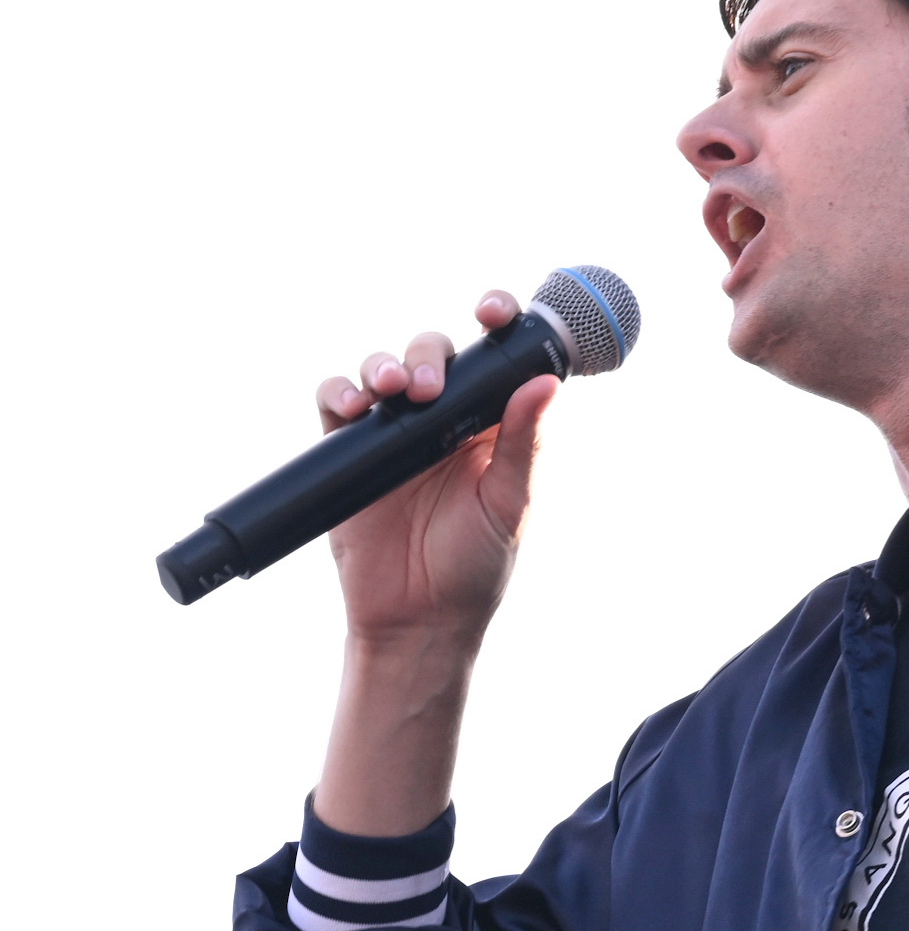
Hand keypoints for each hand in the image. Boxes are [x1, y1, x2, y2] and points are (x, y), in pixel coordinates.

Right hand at [315, 290, 557, 650]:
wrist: (415, 621)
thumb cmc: (474, 567)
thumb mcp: (510, 504)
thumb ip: (526, 443)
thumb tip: (548, 383)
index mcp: (492, 426)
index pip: (495, 360)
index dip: (495, 323)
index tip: (493, 310)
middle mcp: (444, 421)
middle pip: (434, 354)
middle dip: (430, 353)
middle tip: (429, 386)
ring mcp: (394, 434)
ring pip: (384, 369)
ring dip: (386, 366)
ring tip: (395, 391)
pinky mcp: (348, 451)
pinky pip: (337, 402)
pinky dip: (341, 391)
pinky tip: (354, 406)